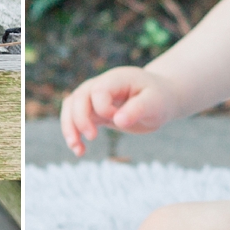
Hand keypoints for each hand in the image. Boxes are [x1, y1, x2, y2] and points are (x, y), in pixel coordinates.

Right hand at [60, 66, 178, 155]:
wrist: (160, 98)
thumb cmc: (159, 98)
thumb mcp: (155, 103)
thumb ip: (137, 109)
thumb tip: (118, 121)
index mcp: (117, 78)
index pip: (98, 90)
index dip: (103, 108)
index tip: (119, 120)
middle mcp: (101, 84)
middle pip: (78, 97)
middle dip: (79, 118)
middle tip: (92, 137)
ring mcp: (94, 97)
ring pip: (71, 107)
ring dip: (69, 127)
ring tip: (77, 149)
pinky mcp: (94, 111)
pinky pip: (75, 119)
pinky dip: (73, 133)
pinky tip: (80, 151)